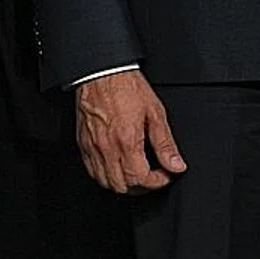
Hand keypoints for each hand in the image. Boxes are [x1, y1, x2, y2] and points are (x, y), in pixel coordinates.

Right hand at [76, 69, 185, 193]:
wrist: (100, 72)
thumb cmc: (125, 87)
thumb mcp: (155, 112)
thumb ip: (165, 143)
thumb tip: (176, 164)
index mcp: (127, 141)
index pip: (141, 178)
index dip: (157, 181)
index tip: (165, 173)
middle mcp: (107, 147)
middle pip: (122, 186)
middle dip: (141, 186)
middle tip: (152, 175)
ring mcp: (92, 146)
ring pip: (104, 181)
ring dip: (122, 183)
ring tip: (134, 173)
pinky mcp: (82, 142)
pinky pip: (91, 169)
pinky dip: (104, 174)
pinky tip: (115, 166)